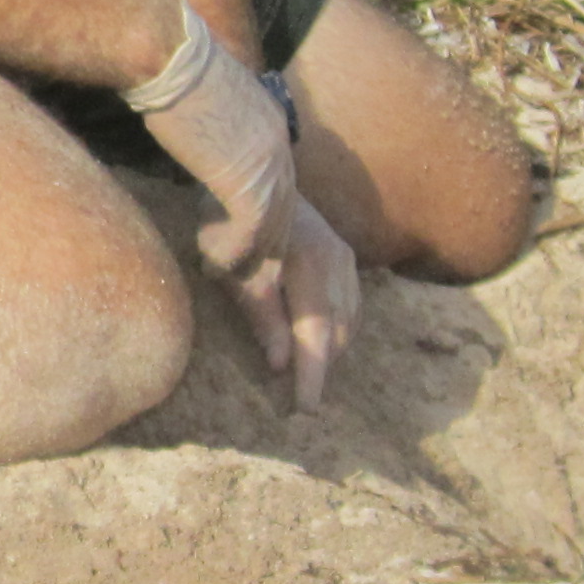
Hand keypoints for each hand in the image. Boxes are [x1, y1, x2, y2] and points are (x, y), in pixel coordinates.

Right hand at [124, 0, 298, 270]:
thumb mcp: (209, 106)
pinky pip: (249, 237)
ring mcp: (269, 168)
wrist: (169, 56)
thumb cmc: (173, 70)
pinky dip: (229, 255)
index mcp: (273, 129)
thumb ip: (218, 135)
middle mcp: (281, 150)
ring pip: (271, 234)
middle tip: (240, 280)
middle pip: (285, 219)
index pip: (281, 190)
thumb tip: (204, 153)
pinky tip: (208, 261)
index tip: (241, 247)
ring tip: (218, 275)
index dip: (262, 224)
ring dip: (245, 261)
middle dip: (264, 253)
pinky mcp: (247, 184)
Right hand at [127, 2, 358, 394]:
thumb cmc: (184, 106)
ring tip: (285, 370)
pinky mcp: (252, 180)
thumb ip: (234, 210)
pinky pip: (245, 244)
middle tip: (313, 401)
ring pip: (292, 276)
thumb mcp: (218, 165)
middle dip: (321, 348)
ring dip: (287, 328)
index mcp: (289, 189)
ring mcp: (278, 186)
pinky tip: (215, 266)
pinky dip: (234, 264)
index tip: (322, 365)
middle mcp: (294, 190)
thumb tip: (238, 258)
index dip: (329, 321)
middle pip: (325, 284)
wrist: (175, 53)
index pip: (328, 269)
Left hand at [225, 194, 361, 411]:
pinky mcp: (344, 257)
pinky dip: (338, 330)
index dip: (313, 375)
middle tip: (301, 403)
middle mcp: (337, 264)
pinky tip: (322, 344)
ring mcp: (345, 259)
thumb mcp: (234, 273)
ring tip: (310, 380)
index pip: (316, 334)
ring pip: (349, 321)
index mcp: (310, 268)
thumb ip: (262, 317)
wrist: (252, 173)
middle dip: (322, 368)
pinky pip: (351, 305)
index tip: (307, 409)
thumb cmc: (232, 225)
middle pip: (338, 332)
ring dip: (332, 351)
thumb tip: (282, 364)